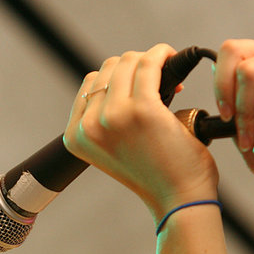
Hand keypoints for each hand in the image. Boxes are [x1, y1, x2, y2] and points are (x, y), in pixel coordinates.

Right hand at [63, 44, 218, 221]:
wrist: (178, 199)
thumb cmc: (155, 174)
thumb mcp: (115, 146)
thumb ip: (106, 116)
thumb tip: (125, 71)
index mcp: (75, 137)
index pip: (90, 84)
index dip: (118, 79)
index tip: (141, 89)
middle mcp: (89, 126)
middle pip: (108, 68)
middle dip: (134, 68)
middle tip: (160, 82)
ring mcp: (114, 117)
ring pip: (129, 62)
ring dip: (150, 60)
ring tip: (168, 73)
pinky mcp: (143, 109)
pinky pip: (150, 63)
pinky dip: (162, 54)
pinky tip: (172, 59)